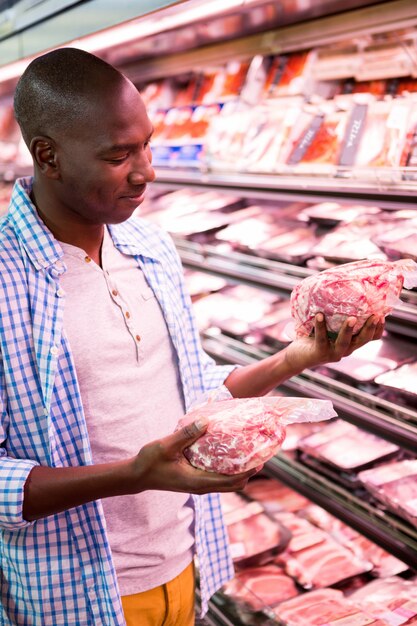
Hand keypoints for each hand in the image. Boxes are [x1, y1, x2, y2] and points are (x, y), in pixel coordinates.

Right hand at [131, 418, 260, 494]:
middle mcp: (202, 486)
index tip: (261, 458)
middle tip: (260, 452)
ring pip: (227, 481)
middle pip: (235, 484)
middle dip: (249, 471)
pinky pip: (218, 476)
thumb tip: (206, 421)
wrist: (137, 475)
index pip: (232, 481)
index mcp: (198, 482)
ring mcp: (199, 484)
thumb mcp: (166, 445)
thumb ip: (186, 434)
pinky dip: (228, 468)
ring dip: (240, 470)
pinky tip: (228, 452)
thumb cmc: (150, 462)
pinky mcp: (195, 480)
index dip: (249, 471)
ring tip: (249, 451)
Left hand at [284, 313, 384, 371]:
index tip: (382, 315)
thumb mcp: (330, 327)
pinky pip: (321, 339)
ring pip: (345, 343)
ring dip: (348, 331)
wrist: (297, 356)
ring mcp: (333, 353)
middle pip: (362, 341)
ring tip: (352, 318)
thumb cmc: (315, 337)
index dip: (378, 329)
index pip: (371, 338)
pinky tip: (319, 315)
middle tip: (376, 316)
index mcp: (351, 342)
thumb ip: (338, 315)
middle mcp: (345, 349)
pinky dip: (321, 326)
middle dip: (370, 329)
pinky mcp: (319, 353)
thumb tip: (344, 289)